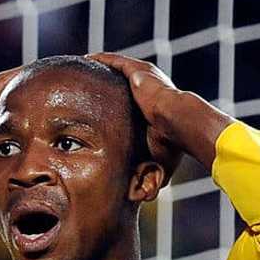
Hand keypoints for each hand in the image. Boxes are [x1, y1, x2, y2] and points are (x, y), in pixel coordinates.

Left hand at [87, 52, 183, 178]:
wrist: (180, 124)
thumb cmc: (172, 145)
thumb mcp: (157, 163)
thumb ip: (148, 177)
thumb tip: (140, 199)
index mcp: (151, 109)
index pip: (127, 106)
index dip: (112, 108)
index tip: (97, 114)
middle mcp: (146, 90)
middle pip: (119, 85)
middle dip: (103, 86)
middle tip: (82, 91)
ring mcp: (141, 78)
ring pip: (115, 71)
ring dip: (99, 70)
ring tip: (79, 71)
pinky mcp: (136, 71)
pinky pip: (113, 62)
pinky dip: (99, 61)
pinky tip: (85, 60)